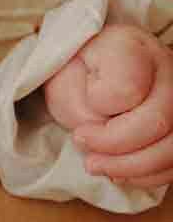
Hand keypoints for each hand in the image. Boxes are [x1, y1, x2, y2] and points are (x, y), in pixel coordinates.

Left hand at [44, 24, 172, 188]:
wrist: (90, 70)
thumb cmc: (74, 74)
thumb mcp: (61, 80)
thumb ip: (80, 103)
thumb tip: (101, 129)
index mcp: (130, 47)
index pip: (126, 88)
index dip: (100, 114)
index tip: (79, 129)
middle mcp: (168, 67)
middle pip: (162, 120)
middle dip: (118, 151)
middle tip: (89, 160)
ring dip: (134, 168)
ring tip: (101, 168)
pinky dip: (150, 174)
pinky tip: (122, 173)